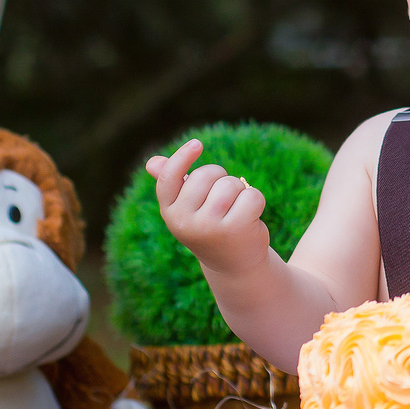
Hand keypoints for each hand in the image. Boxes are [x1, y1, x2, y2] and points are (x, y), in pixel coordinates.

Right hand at [146, 139, 269, 273]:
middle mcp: (184, 221)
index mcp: (170, 212)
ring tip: (236, 211)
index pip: (169, 178)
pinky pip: (252, 195)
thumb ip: (174, 184)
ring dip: (240, 191)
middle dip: (221, 179)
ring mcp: (209, 227)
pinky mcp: (235, 229)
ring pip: (230, 184)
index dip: (181, 157)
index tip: (197, 143)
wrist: (233, 265)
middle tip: (225, 201)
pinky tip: (251, 218)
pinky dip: (256, 201)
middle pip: (206, 174)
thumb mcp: (189, 208)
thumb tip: (152, 162)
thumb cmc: (210, 227)